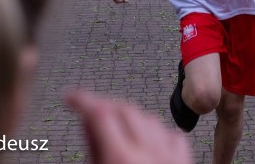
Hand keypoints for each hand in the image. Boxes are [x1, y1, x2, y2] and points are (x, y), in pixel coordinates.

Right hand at [66, 90, 192, 163]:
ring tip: (115, 131)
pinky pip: (171, 135)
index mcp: (120, 159)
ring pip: (150, 119)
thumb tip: (87, 121)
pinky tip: (146, 141)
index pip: (99, 113)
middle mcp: (148, 153)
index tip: (69, 96)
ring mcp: (171, 157)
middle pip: (125, 110)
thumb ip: (93, 148)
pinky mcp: (185, 162)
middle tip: (88, 113)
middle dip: (105, 106)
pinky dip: (156, 133)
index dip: (81, 100)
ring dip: (130, 118)